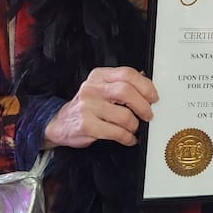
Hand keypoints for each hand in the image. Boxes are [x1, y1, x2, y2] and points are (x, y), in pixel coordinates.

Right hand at [44, 66, 158, 148]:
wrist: (59, 123)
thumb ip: (120, 83)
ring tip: (134, 128)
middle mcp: (92, 88)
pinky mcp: (87, 126)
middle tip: (148, 114)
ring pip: (124, 115)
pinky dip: (127, 137)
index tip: (153, 97)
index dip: (145, 86)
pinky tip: (129, 138)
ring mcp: (88, 107)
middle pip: (126, 92)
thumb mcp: (100, 87)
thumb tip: (146, 81)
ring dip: (135, 125)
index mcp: (99, 76)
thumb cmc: (85, 106)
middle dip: (143, 105)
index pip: (127, 74)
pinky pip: (116, 132)